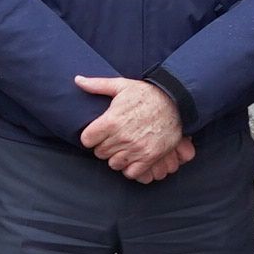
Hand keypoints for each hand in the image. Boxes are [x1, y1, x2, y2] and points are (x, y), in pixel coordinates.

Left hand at [74, 76, 193, 183]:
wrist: (176, 102)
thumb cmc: (147, 94)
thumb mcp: (121, 85)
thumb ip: (97, 85)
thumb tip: (77, 80)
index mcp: (111, 120)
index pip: (87, 140)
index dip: (90, 137)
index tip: (97, 133)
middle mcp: (122, 137)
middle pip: (100, 153)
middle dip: (104, 146)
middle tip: (113, 139)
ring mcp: (136, 149)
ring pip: (113, 164)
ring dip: (116, 157)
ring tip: (123, 147)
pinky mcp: (149, 157)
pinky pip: (130, 173)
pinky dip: (130, 168)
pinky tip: (133, 157)